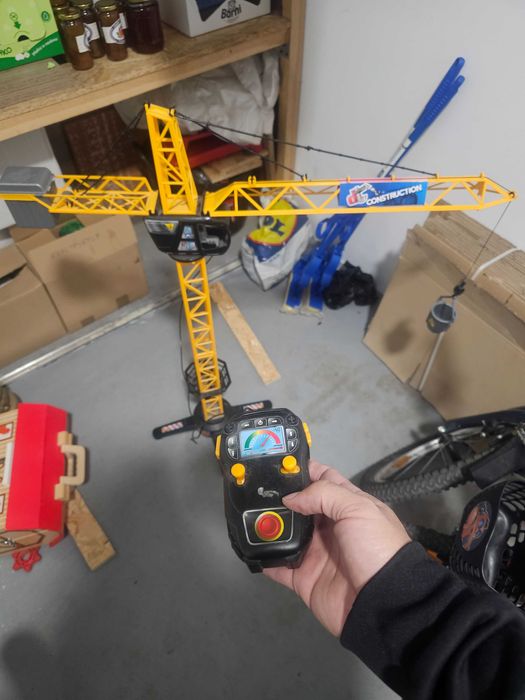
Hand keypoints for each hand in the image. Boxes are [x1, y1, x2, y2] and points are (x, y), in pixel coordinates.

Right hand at [264, 460, 410, 636]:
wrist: (382, 603)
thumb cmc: (375, 548)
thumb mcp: (358, 509)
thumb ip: (323, 495)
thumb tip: (290, 499)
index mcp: (348, 505)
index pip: (323, 479)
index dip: (303, 469)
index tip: (278, 463)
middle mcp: (329, 526)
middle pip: (299, 505)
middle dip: (279, 496)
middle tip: (253, 487)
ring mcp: (315, 552)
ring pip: (285, 533)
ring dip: (268, 525)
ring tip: (246, 513)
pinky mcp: (303, 578)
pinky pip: (278, 565)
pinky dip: (265, 558)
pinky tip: (250, 547)